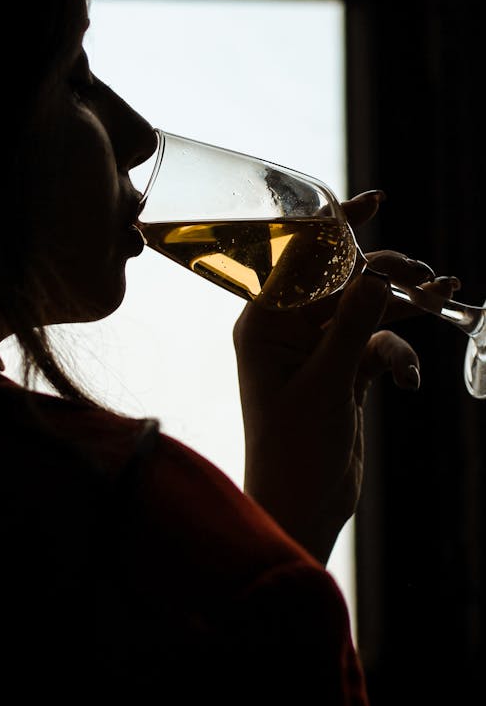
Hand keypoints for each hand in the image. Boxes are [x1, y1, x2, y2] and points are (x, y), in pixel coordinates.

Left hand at [233, 191, 456, 564]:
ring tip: (441, 301)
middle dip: (385, 275)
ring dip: (400, 311)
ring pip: (364, 311)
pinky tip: (408, 381)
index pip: (297, 260)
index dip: (333, 226)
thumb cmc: (295, 448)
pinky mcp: (341, 373)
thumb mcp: (326, 383)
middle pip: (341, 282)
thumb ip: (351, 326)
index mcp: (264, 324)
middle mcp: (287, 331)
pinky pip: (376, 346)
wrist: (302, 505)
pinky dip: (396, 357)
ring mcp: (316, 351)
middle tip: (427, 277)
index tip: (373, 200)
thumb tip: (376, 273)